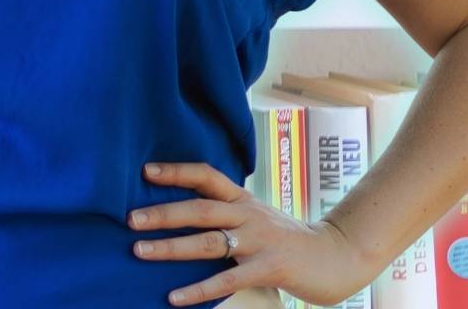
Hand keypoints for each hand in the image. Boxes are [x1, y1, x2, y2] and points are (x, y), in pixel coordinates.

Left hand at [129, 161, 376, 306]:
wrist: (337, 257)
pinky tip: (174, 297)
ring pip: (209, 241)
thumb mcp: (256, 217)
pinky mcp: (270, 268)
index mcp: (243, 200)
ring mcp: (260, 241)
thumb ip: (226, 213)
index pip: (207, 176)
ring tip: (139, 251)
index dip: (177, 171)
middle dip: (163, 213)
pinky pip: (228, 279)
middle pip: (200, 208)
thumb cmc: (287, 239)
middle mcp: (249, 215)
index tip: (145, 171)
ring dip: (171, 248)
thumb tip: (182, 214)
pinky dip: (199, 289)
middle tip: (129, 219)